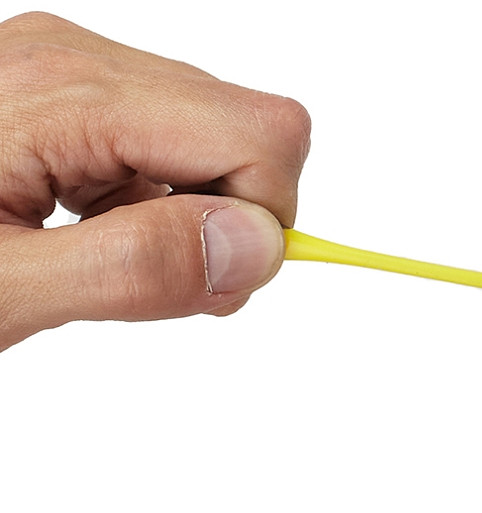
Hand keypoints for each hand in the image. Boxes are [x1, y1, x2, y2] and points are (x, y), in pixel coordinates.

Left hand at [0, 12, 310, 350]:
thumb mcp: (1, 291)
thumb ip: (131, 267)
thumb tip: (256, 246)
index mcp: (64, 95)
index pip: (262, 134)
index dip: (261, 222)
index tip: (201, 284)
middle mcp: (74, 59)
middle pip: (251, 129)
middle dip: (232, 220)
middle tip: (152, 283)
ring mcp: (70, 68)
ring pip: (221, 136)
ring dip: (190, 215)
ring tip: (102, 256)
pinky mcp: (67, 90)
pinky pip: (172, 138)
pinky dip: (155, 199)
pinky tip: (88, 227)